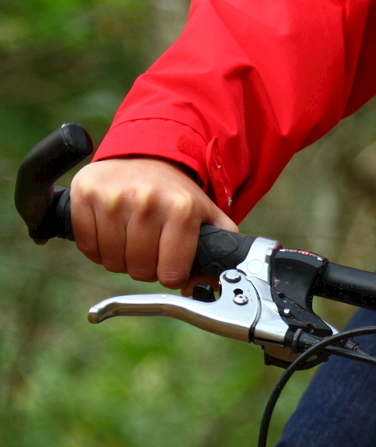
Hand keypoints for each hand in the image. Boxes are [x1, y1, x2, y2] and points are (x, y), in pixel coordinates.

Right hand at [70, 157, 238, 289]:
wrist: (146, 157)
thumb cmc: (176, 195)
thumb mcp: (209, 218)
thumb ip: (219, 254)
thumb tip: (199, 289)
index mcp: (181, 209)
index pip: (171, 273)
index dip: (171, 275)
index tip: (171, 264)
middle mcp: (147, 201)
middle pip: (139, 270)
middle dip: (146, 268)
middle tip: (150, 250)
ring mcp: (113, 197)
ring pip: (112, 262)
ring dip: (121, 260)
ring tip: (132, 240)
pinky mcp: (85, 194)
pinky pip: (87, 247)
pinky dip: (97, 249)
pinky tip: (111, 232)